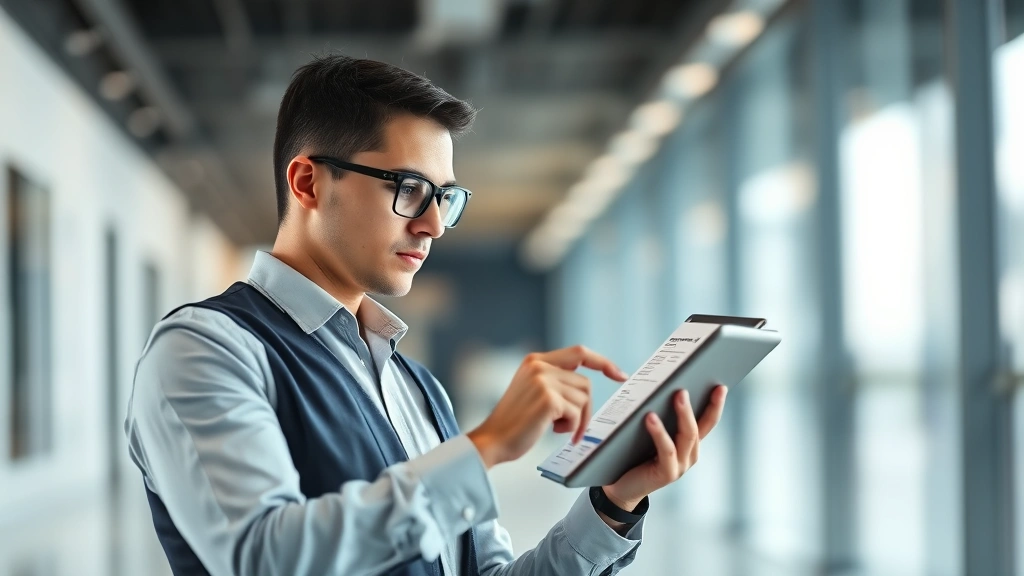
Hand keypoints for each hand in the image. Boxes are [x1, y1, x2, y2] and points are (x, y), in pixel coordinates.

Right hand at [467, 345, 627, 468]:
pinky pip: (577, 413)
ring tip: (558, 429)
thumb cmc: (515, 423)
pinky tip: (554, 432)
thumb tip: (584, 387)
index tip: (620, 374)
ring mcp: (543, 380)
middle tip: (574, 428)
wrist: (493, 440)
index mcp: (535, 360)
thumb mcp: (532, 390)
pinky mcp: (548, 398)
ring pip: (583, 399)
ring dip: (577, 420)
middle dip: (585, 409)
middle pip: (585, 382)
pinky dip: (571, 427)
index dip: (603, 362)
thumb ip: (554, 380)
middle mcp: (539, 365)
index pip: (579, 352)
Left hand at [601, 385, 727, 511]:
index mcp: (689, 444)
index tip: (721, 386)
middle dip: (700, 404)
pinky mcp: (667, 474)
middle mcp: (689, 455)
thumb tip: (657, 386)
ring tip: (678, 394)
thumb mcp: (649, 433)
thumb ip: (659, 416)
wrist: (621, 487)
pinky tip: (651, 417)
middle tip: (693, 384)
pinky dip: (660, 432)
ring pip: (687, 436)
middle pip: (699, 426)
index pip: (707, 421)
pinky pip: (667, 449)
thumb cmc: (633, 454)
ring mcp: (680, 466)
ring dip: (684, 414)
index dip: (716, 405)